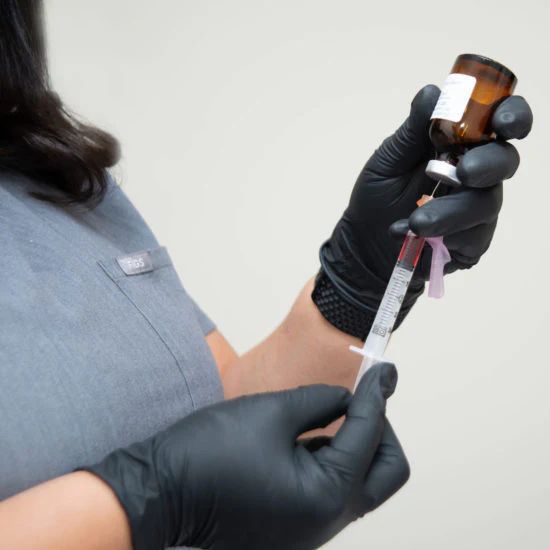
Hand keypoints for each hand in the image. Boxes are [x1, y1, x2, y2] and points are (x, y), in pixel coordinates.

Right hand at [84, 362, 406, 549]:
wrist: (159, 493)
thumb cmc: (210, 451)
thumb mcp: (272, 411)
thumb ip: (320, 401)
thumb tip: (347, 398)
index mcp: (326, 497)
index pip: (368, 436)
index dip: (377, 396)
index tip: (386, 370)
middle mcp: (325, 523)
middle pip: (382, 473)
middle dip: (379, 431)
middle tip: (361, 399)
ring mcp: (309, 531)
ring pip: (358, 483)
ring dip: (354, 445)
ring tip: (330, 412)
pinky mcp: (293, 528)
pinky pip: (329, 491)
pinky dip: (331, 461)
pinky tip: (310, 437)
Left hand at [320, 86, 532, 328]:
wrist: (362, 244)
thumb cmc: (376, 198)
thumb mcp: (388, 161)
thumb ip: (413, 131)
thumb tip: (433, 91)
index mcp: (457, 144)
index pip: (497, 123)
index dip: (511, 116)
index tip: (504, 121)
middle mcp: (474, 173)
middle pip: (504, 160)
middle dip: (489, 164)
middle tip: (465, 172)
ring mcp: (475, 209)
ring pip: (486, 203)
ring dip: (452, 211)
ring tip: (416, 222)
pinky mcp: (471, 242)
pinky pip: (475, 237)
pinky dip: (447, 235)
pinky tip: (418, 238)